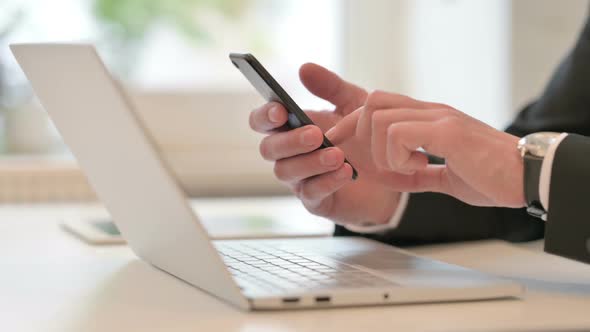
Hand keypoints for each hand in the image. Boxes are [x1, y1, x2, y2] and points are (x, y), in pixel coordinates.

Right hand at [249, 64, 402, 226]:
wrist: (392, 171)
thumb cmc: (365, 134)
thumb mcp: (353, 104)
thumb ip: (331, 87)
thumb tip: (304, 68)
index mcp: (291, 127)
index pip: (262, 121)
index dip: (264, 116)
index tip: (281, 110)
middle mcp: (289, 154)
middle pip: (269, 149)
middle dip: (289, 141)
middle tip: (315, 134)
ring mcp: (300, 179)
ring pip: (286, 172)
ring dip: (309, 162)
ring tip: (337, 155)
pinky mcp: (316, 201)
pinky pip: (310, 193)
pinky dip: (326, 181)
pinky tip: (346, 172)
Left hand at [327, 90, 524, 207]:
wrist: (526, 177)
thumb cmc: (491, 176)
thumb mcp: (446, 176)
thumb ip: (421, 174)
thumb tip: (397, 178)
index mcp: (430, 118)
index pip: (378, 104)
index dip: (351, 123)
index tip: (338, 143)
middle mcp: (432, 111)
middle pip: (372, 103)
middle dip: (358, 134)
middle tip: (374, 163)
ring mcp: (440, 118)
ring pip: (380, 118)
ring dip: (382, 152)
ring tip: (408, 168)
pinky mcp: (448, 132)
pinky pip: (399, 134)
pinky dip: (397, 157)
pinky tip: (417, 168)